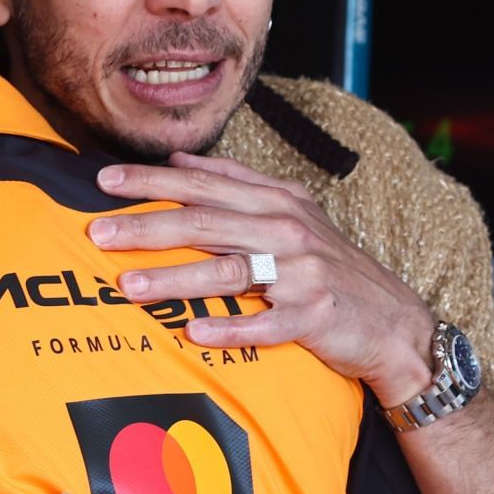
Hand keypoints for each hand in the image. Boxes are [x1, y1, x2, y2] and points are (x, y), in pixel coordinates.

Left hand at [90, 153, 436, 405]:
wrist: (395, 321)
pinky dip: (231, 328)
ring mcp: (302, 276)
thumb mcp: (295, 212)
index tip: (105, 182)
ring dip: (176, 279)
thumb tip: (180, 161)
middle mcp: (287, 232)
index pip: (204, 185)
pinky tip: (194, 332)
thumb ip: (239, 184)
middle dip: (148, 226)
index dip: (152, 181)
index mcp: (278, 203)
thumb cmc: (334, 267)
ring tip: (129, 286)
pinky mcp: (314, 319)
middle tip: (98, 232)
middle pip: (206, 224)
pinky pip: (267, 325)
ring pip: (228, 272)